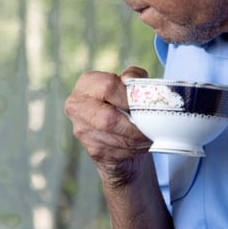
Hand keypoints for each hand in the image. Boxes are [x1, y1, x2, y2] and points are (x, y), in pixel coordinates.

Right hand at [65, 66, 151, 186]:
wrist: (114, 131)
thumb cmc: (123, 103)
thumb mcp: (130, 84)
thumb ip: (133, 76)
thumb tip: (129, 80)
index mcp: (86, 84)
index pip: (108, 87)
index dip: (129, 97)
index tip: (143, 105)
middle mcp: (77, 107)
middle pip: (108, 118)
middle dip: (134, 126)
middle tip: (150, 128)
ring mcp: (82, 130)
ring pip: (114, 139)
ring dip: (137, 140)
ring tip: (149, 137)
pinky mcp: (91, 149)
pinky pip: (116, 152)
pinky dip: (133, 149)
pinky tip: (140, 145)